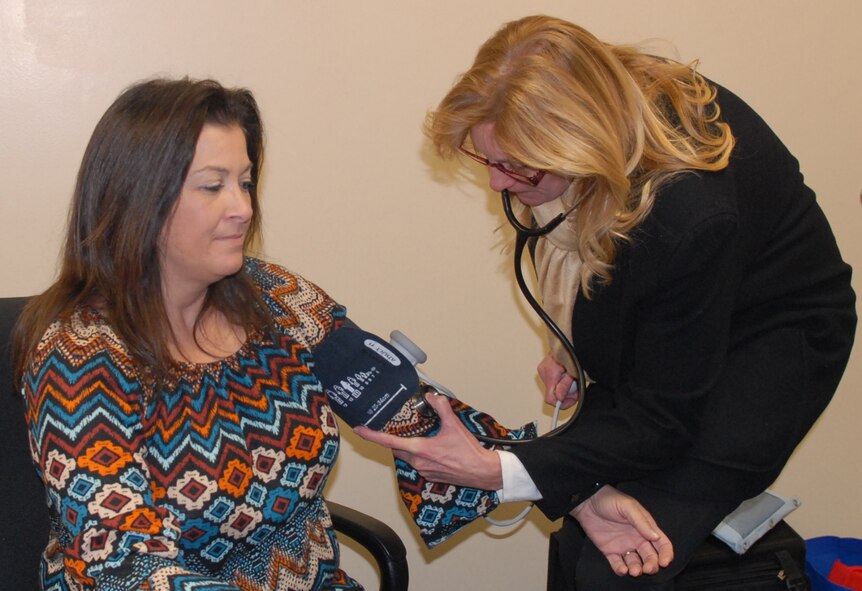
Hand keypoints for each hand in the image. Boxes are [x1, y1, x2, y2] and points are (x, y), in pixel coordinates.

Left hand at [354, 393, 503, 489]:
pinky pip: (419, 464)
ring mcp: (424, 471)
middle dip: (394, 439)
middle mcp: (419, 463)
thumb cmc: (469, 452)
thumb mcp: (455, 425)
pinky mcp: (431, 476)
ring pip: (408, 456)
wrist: (483, 472)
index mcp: (420, 450)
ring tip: (421, 437)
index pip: (389, 442)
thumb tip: (432, 396)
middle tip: (393, 429)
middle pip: (397, 449)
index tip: (359, 430)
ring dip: (409, 447)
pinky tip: (433, 448)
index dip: (372, 435)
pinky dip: (420, 455)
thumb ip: (441, 408)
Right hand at [537, 354, 577, 408]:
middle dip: (566, 394)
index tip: (571, 401)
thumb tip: (560, 398)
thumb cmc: (573, 353)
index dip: (561, 403)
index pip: (550, 398)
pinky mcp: (544, 369)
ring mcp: (542, 370)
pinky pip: (552, 382)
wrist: (568, 342)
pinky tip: (567, 376)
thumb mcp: (574, 372)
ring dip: (564, 388)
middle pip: (552, 394)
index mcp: (550, 373)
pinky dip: (560, 382)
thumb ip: (565, 386)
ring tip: (573, 380)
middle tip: (576, 388)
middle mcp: (543, 372)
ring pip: (552, 388)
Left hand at [571, 485, 673, 576]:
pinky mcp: (610, 551)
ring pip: (636, 563)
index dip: (666, 554)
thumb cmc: (610, 499)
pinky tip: (622, 570)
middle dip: (652, 565)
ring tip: (634, 571)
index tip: (664, 562)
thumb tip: (656, 537)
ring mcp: (624, 546)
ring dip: (637, 570)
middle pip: (650, 557)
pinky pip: (618, 564)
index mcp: (645, 527)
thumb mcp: (628, 506)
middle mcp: (637, 539)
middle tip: (647, 569)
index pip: (662, 543)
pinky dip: (621, 570)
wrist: (587, 501)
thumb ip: (641, 522)